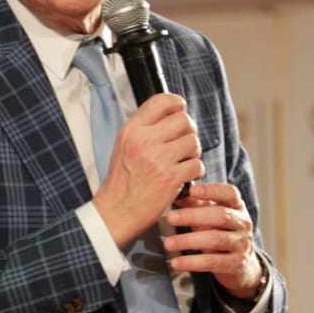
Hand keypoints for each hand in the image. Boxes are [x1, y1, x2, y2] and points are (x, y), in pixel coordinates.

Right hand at [93, 93, 202, 245]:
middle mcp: (144, 141)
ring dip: (193, 152)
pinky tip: (185, 176)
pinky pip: (196, 164)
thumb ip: (144, 128)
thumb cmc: (122, 180)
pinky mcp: (170, 178)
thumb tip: (170, 113)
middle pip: (184, 120)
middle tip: (183, 143)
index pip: (161, 101)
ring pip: (193, 141)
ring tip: (183, 161)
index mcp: (132, 130)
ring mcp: (158, 159)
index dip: (177, 103)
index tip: (180, 111)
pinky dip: (195, 171)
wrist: (117, 211)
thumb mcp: (124, 146)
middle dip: (189, 131)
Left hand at [163, 182, 262, 298]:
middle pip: (221, 216)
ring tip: (168, 243)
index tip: (191, 190)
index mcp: (237, 206)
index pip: (229, 193)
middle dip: (193, 216)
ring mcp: (242, 245)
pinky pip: (212, 262)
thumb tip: (176, 195)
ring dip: (189, 241)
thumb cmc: (220, 232)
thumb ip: (196, 204)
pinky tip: (176, 262)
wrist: (240, 264)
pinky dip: (192, 262)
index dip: (211, 190)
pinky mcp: (236, 264)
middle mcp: (243, 224)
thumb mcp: (211, 215)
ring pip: (216, 240)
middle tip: (170, 218)